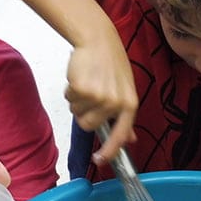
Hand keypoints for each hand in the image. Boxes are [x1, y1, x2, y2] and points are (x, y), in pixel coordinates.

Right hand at [66, 38, 138, 163]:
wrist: (98, 40)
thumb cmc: (112, 64)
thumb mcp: (126, 90)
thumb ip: (125, 116)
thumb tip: (131, 139)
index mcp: (130, 105)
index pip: (121, 135)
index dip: (109, 151)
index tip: (99, 160)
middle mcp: (115, 103)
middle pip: (89, 125)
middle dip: (84, 113)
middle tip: (91, 94)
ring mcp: (99, 97)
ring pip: (77, 113)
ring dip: (77, 101)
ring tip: (87, 82)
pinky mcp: (82, 89)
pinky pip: (69, 99)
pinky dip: (70, 90)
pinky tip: (80, 77)